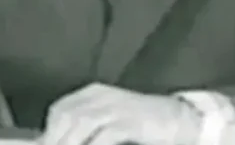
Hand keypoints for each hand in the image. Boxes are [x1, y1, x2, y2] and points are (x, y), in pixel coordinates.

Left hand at [41, 83, 201, 144]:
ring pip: (80, 124)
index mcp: (93, 94)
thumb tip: (57, 140)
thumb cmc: (145, 126)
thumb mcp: (111, 123)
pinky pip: (105, 135)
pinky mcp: (130, 120)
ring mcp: (116, 106)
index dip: (48, 131)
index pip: (60, 110)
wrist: (185, 120)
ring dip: (70, 142)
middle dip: (55, 138)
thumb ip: (87, 131)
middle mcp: (101, 96)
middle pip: (66, 117)